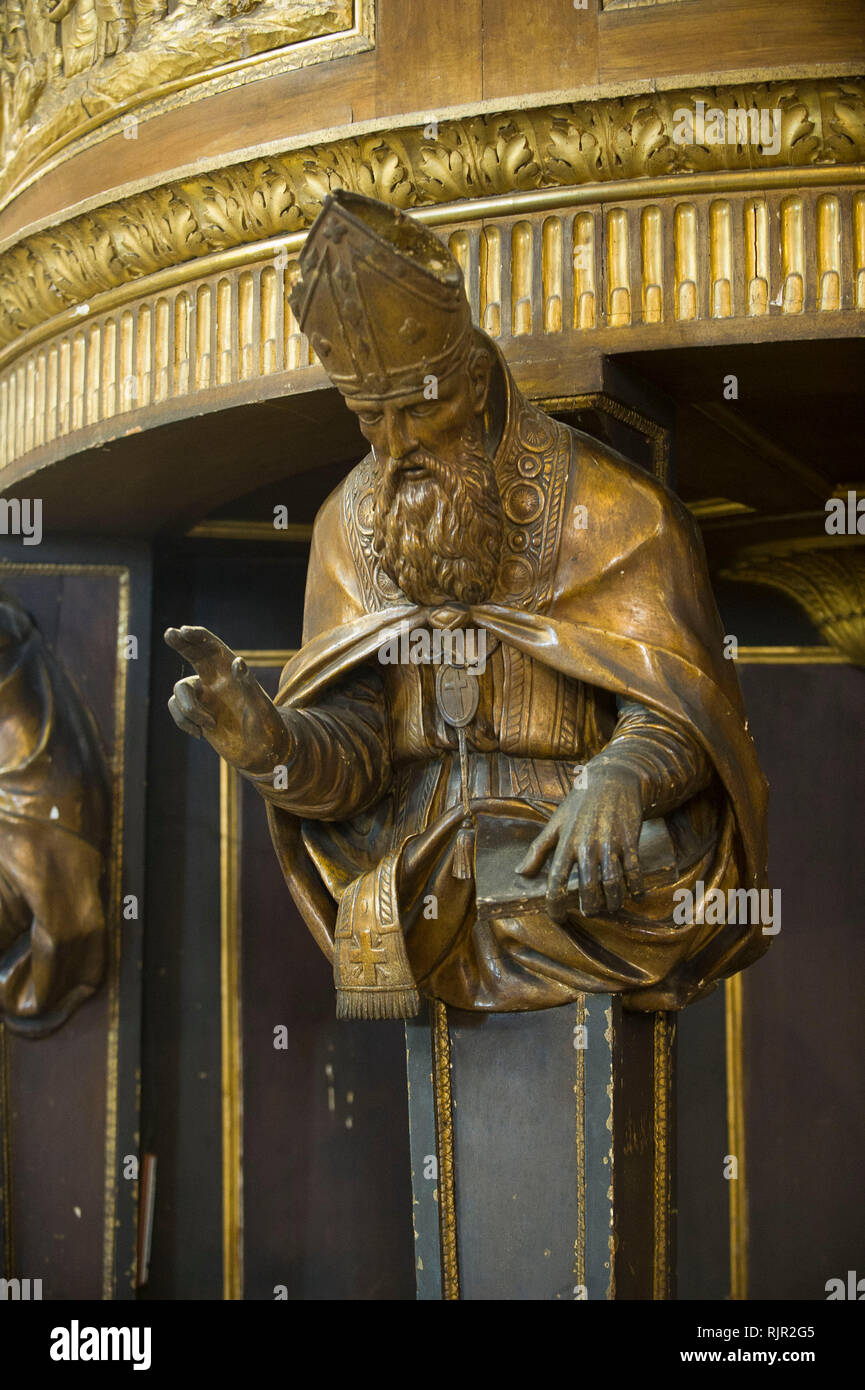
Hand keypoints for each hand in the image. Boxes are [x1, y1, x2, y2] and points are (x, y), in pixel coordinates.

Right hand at [165, 625, 290, 773]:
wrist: (264, 754)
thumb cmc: (269, 729)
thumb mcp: (262, 707)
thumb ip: (248, 685)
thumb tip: (237, 661)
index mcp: (234, 674)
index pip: (213, 647)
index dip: (198, 637)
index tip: (184, 630)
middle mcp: (217, 681)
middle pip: (193, 654)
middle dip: (181, 643)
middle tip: (170, 634)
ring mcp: (206, 697)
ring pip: (179, 689)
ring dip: (188, 709)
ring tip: (210, 725)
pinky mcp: (198, 714)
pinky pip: (178, 710)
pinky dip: (183, 722)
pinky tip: (201, 734)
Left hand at [515, 763, 644, 920]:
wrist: (612, 780)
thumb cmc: (580, 803)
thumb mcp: (555, 822)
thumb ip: (538, 849)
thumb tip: (519, 872)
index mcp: (566, 842)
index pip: (556, 880)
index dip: (554, 903)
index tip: (558, 918)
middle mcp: (587, 845)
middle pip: (587, 887)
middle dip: (590, 907)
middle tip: (590, 913)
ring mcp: (610, 843)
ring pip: (612, 883)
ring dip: (613, 902)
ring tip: (611, 907)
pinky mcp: (629, 840)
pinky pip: (634, 871)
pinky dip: (636, 888)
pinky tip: (636, 895)